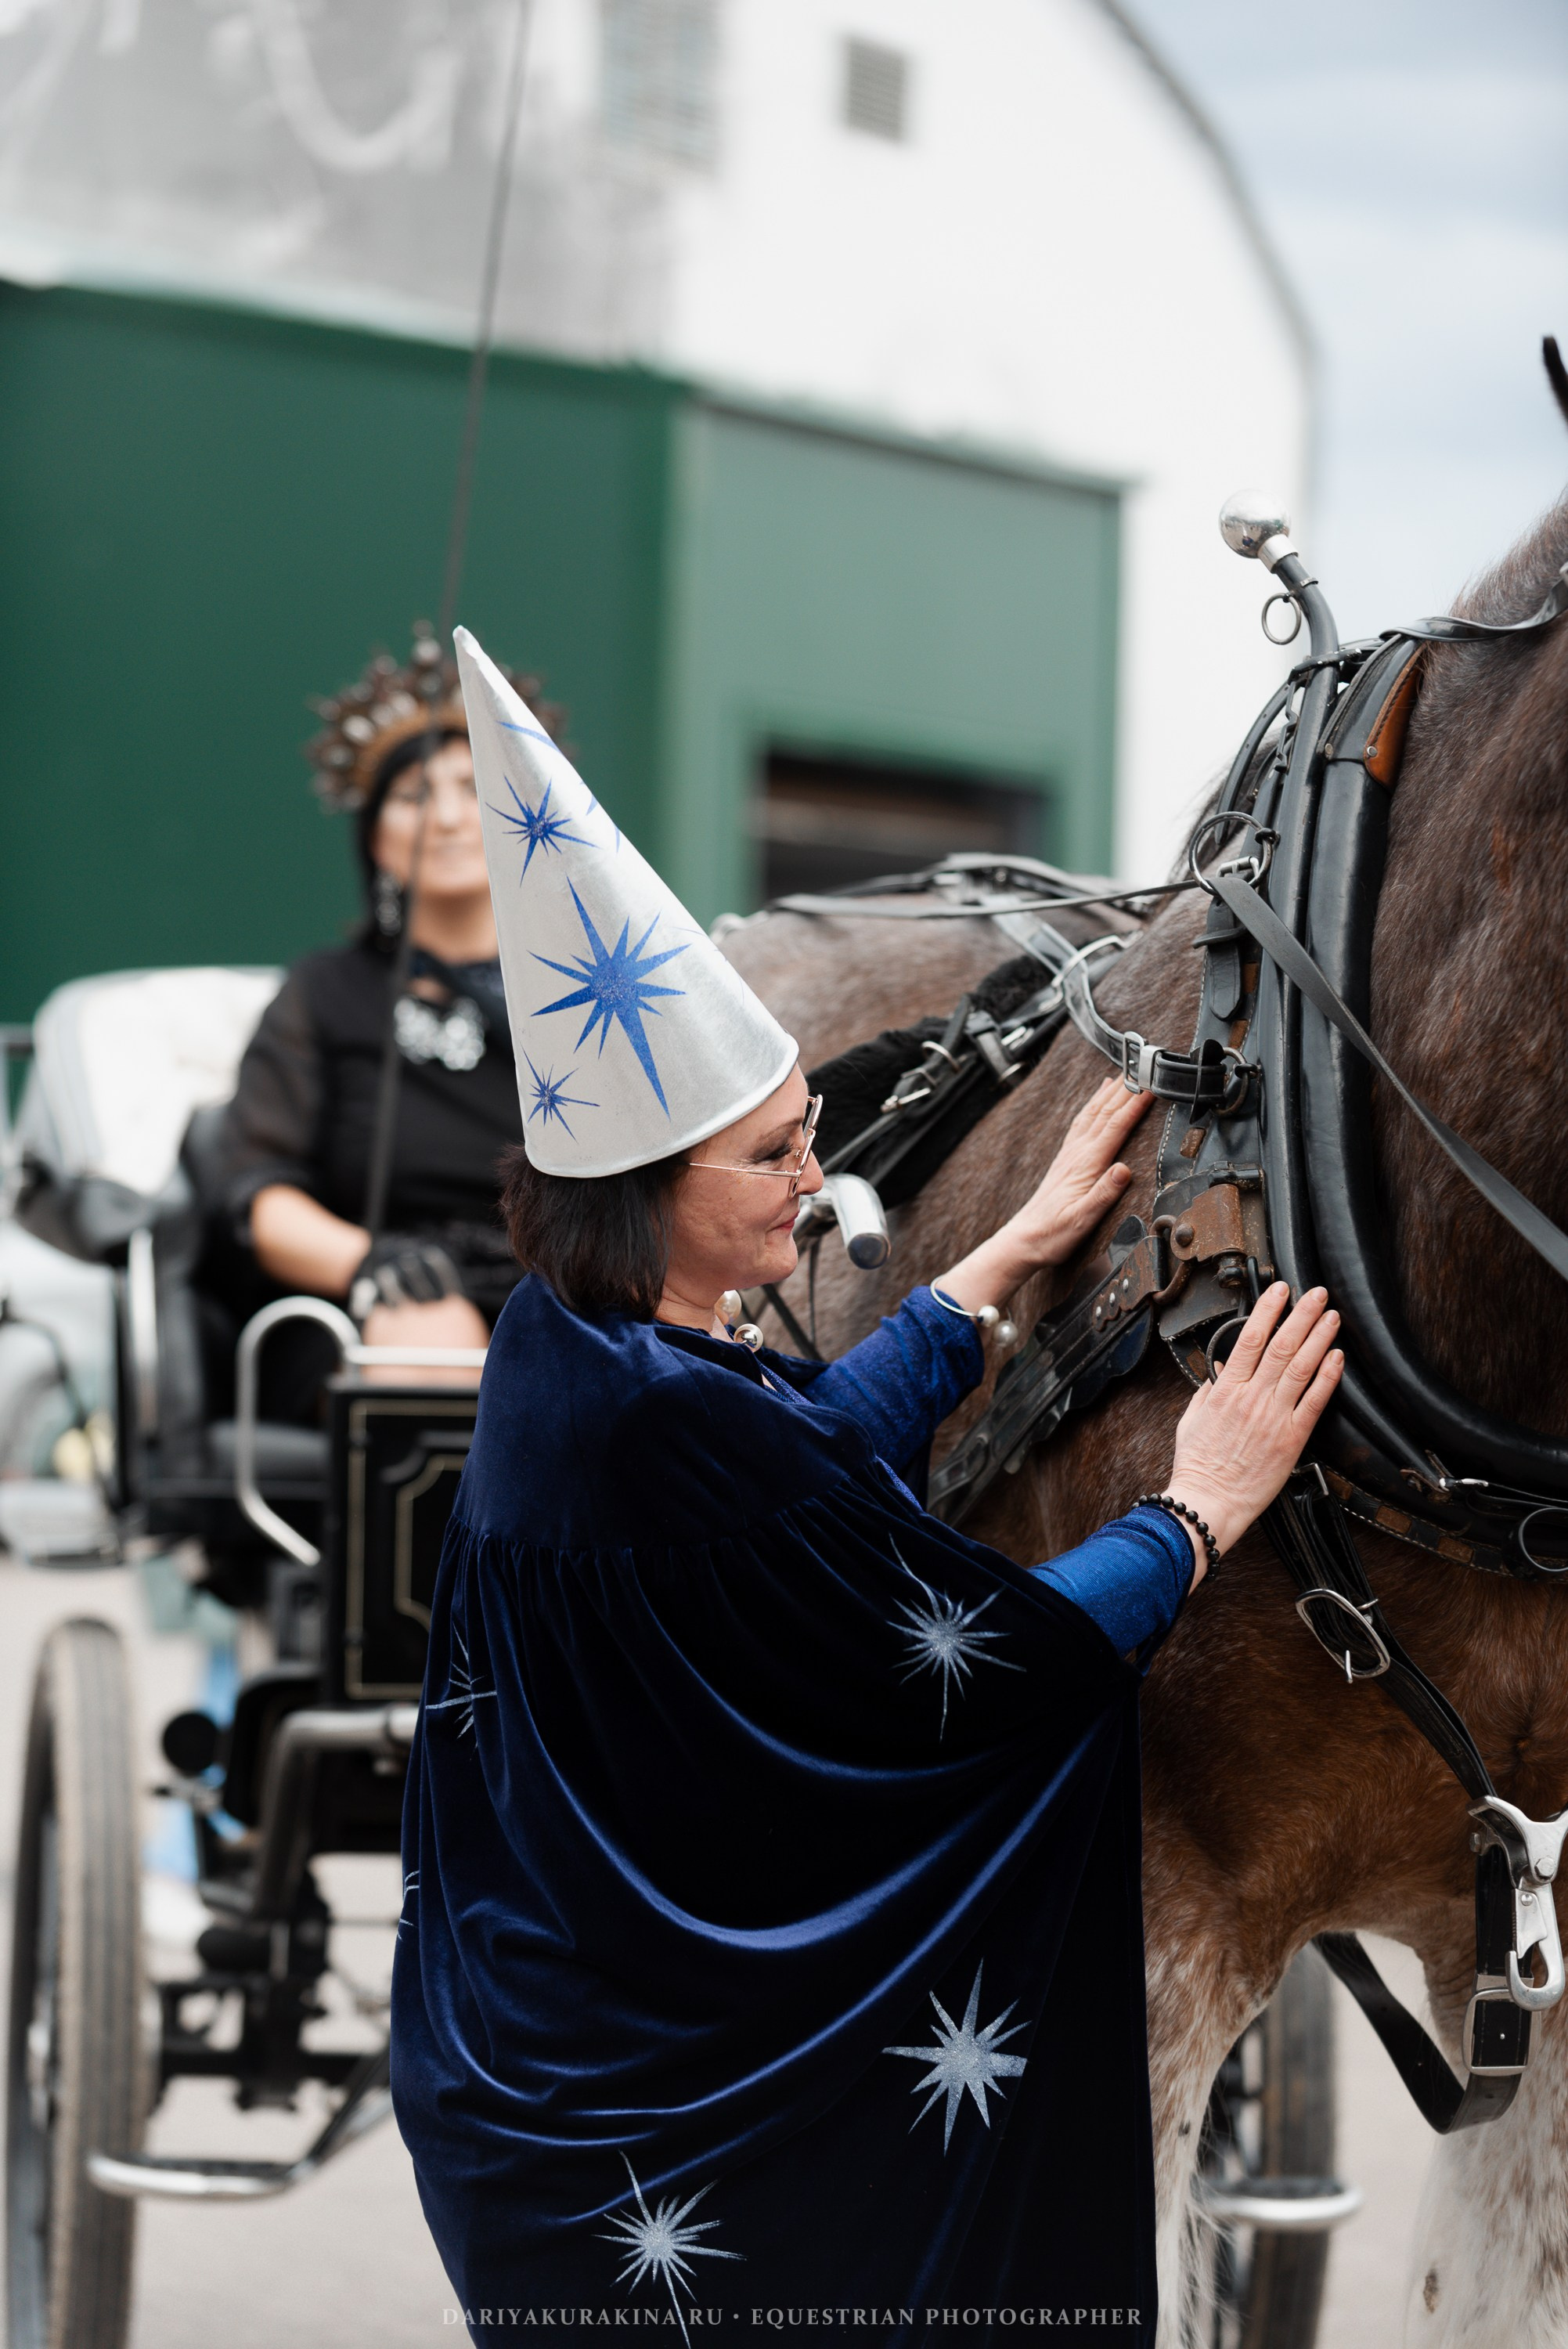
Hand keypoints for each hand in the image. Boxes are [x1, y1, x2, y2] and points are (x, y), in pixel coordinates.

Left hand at [1006, 1077, 1153, 1268]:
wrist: (1025, 1240)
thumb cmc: (1054, 1233)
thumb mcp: (1083, 1220)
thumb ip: (1104, 1194)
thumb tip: (1123, 1170)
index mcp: (1086, 1164)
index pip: (1115, 1127)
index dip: (1134, 1106)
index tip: (1151, 1088)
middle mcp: (1076, 1154)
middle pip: (1104, 1113)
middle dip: (1124, 1090)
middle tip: (1141, 1069)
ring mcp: (1068, 1155)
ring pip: (1091, 1115)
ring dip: (1106, 1094)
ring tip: (1120, 1076)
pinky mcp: (1064, 1161)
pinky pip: (1080, 1125)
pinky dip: (1091, 1109)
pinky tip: (1094, 1105)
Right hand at [1165, 1283, 1343, 1582]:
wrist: (1210, 1502)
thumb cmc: (1198, 1466)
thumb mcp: (1191, 1420)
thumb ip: (1208, 1391)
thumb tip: (1221, 1371)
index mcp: (1225, 1391)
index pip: (1249, 1339)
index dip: (1267, 1310)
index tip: (1279, 1291)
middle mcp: (1251, 1398)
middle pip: (1281, 1346)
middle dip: (1300, 1314)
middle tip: (1316, 1293)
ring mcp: (1273, 1417)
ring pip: (1301, 1367)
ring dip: (1318, 1337)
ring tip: (1331, 1316)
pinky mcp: (1292, 1439)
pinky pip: (1314, 1401)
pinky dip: (1327, 1377)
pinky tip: (1337, 1357)